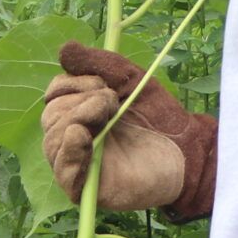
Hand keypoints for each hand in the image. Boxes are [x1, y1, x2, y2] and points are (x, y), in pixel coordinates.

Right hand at [39, 42, 216, 217]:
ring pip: (53, 141)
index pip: (53, 96)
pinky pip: (62, 171)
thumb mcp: (128, 79)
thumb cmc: (159, 115)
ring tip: (107, 117)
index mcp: (80, 111)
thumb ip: (97, 63)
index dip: (70, 85)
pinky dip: (67, 151)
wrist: (187, 148)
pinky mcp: (87, 188)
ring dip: (76, 119)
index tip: (102, 84)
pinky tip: (79, 135)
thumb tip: (64, 49)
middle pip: (51, 117)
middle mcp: (74, 137)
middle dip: (79, 103)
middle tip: (111, 102)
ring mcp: (79, 164)